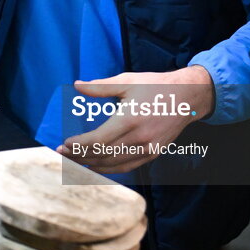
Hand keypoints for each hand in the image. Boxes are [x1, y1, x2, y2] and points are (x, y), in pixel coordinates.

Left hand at [57, 66, 214, 172]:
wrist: (187, 96)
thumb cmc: (155, 85)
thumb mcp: (127, 80)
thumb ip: (100, 87)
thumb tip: (77, 85)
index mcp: (130, 119)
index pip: (99, 139)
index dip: (79, 145)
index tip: (64, 145)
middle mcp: (139, 137)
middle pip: (103, 154)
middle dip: (79, 156)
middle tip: (62, 154)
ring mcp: (148, 148)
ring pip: (114, 164)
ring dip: (92, 164)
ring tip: (74, 161)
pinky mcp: (154, 153)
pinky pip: (128, 166)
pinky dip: (110, 169)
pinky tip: (97, 165)